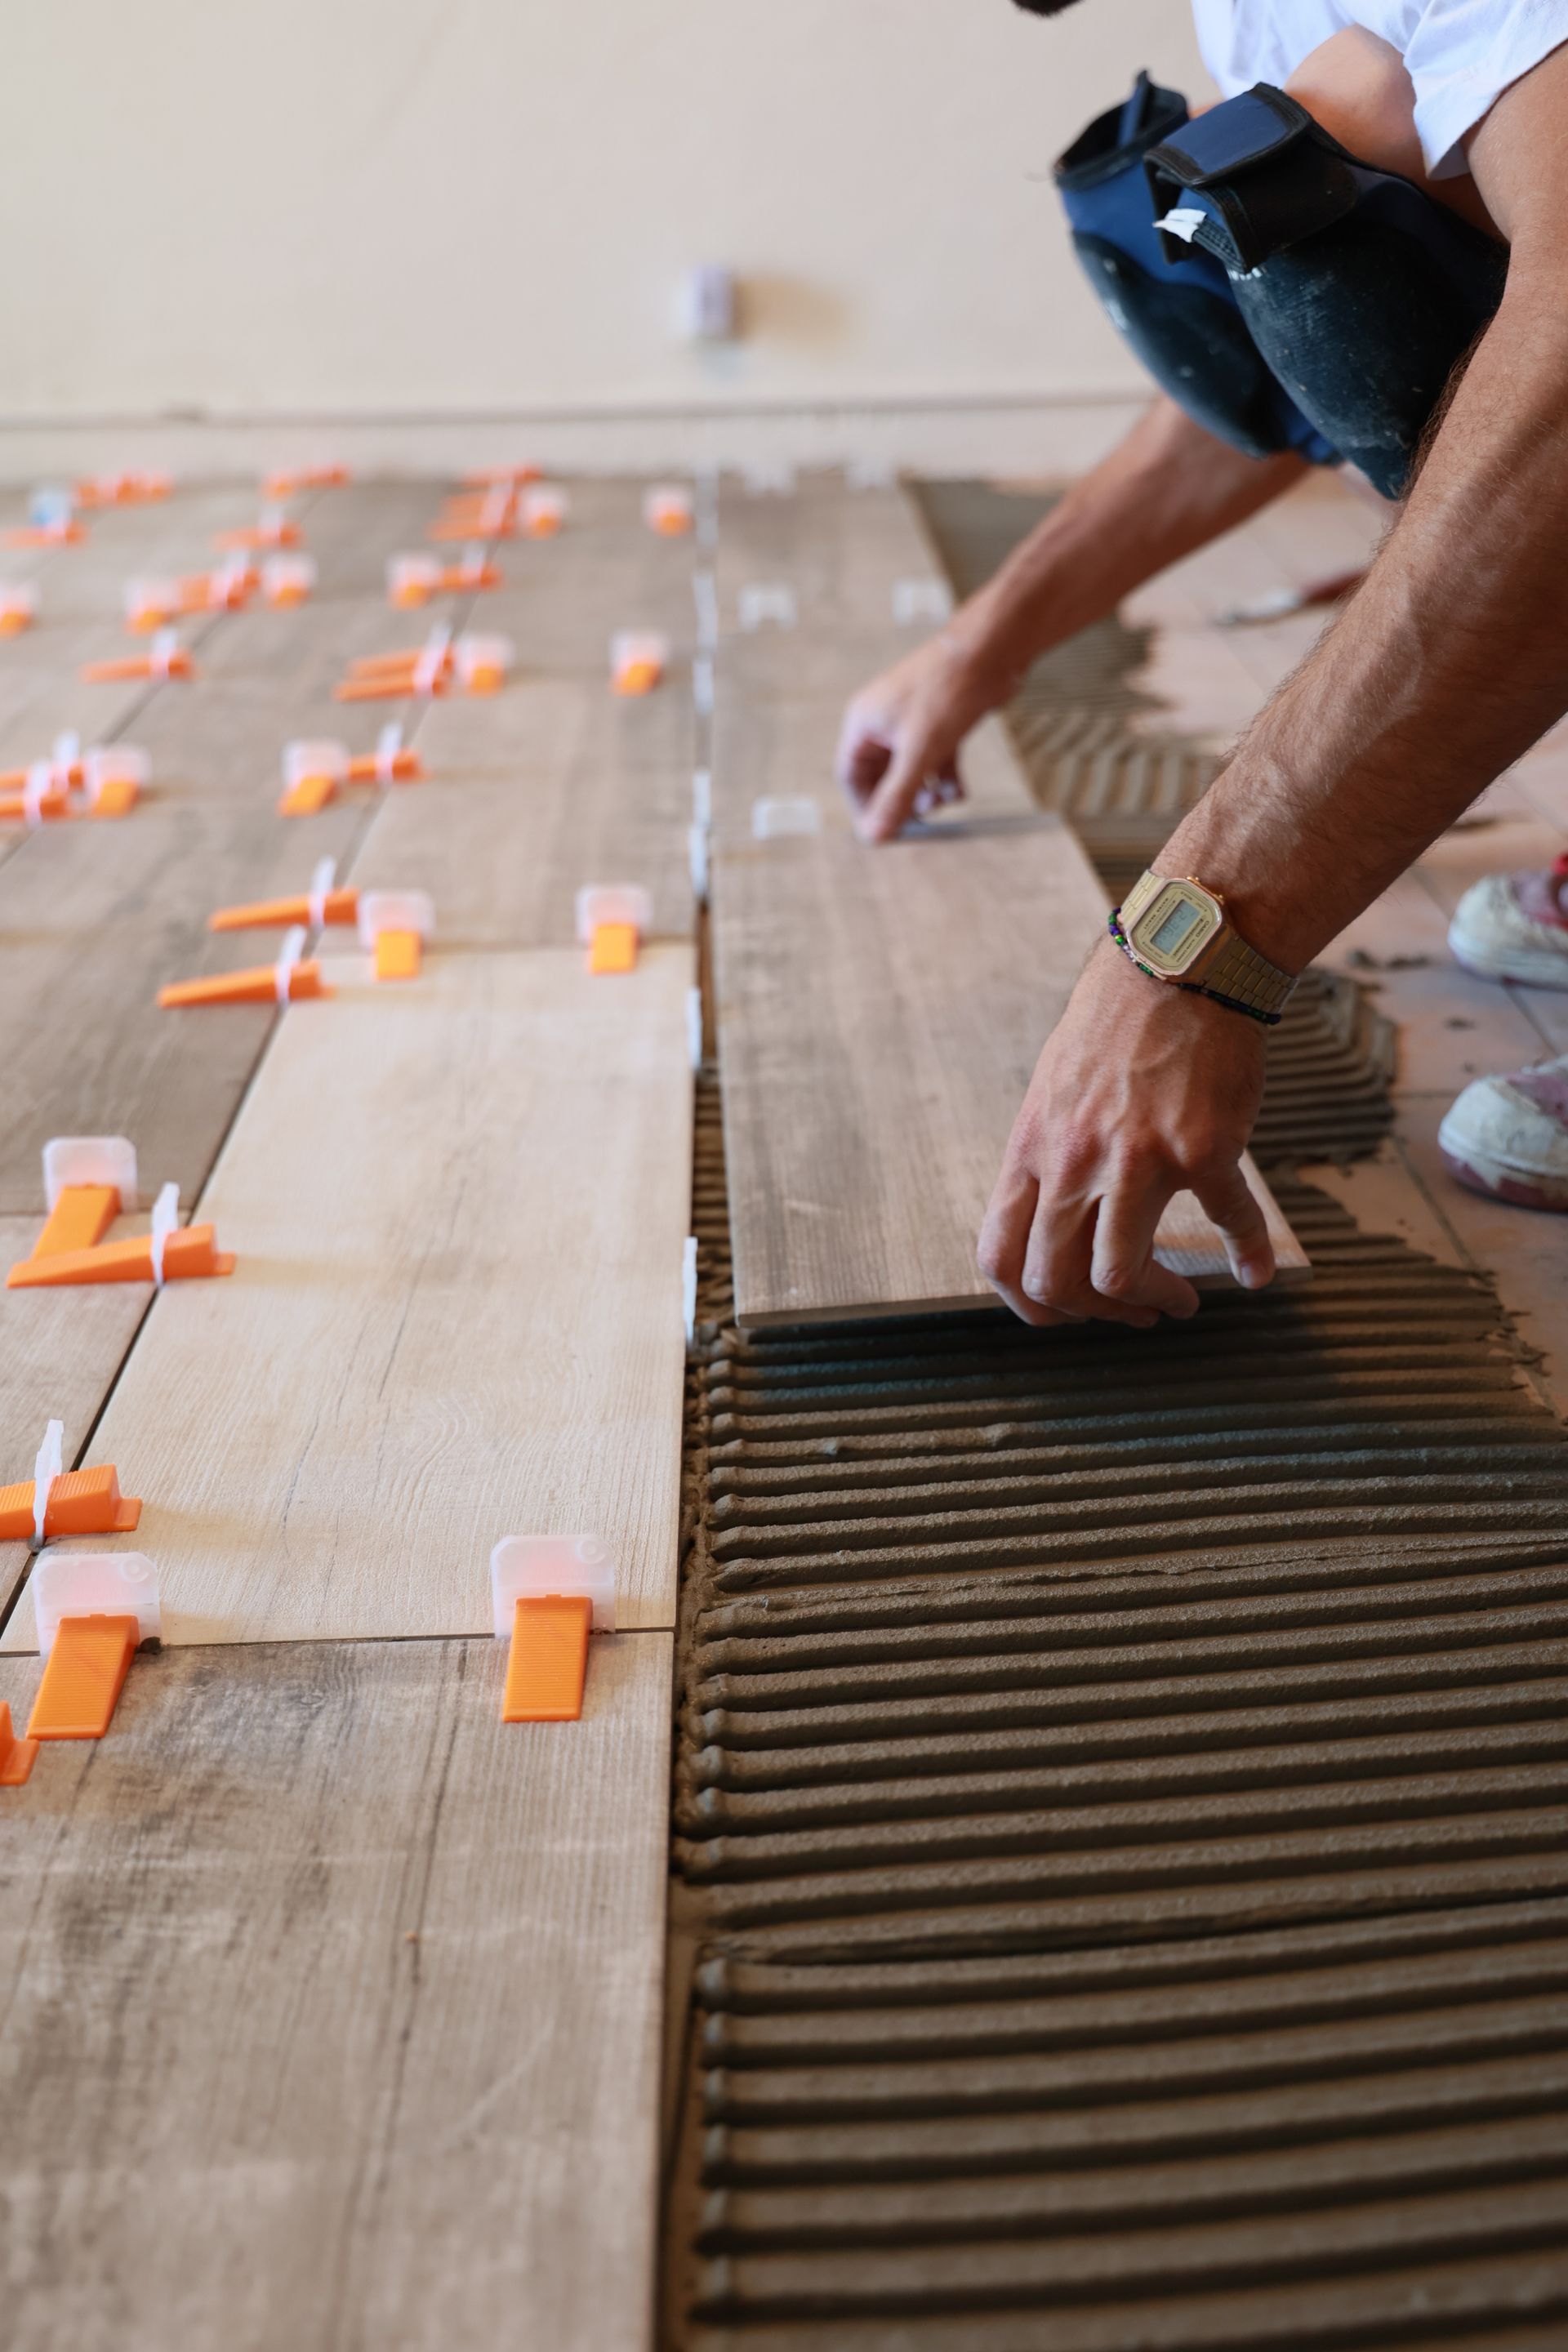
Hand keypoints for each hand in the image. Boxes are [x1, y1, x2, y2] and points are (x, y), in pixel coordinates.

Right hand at [836, 629, 1003, 841]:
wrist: (990, 651)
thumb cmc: (947, 692)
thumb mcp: (919, 753)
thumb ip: (896, 796)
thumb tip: (874, 836)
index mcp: (864, 723)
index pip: (851, 776)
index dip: (864, 807)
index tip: (884, 831)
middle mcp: (883, 722)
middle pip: (881, 776)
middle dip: (901, 800)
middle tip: (920, 820)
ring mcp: (912, 722)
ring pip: (911, 771)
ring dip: (927, 793)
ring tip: (945, 801)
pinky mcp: (940, 722)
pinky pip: (934, 760)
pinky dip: (945, 778)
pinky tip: (959, 791)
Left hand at [977, 940, 1274, 1327]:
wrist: (1178, 968)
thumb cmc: (1117, 1027)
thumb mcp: (1053, 1093)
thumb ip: (1048, 1159)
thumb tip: (1051, 1220)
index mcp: (1032, 1149)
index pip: (999, 1256)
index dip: (1027, 1304)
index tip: (1063, 1315)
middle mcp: (1075, 1161)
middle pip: (1054, 1280)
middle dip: (1092, 1316)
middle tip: (1129, 1312)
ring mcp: (1137, 1158)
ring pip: (1118, 1273)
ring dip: (1152, 1301)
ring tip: (1179, 1299)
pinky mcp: (1202, 1149)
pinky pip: (1228, 1221)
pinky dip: (1248, 1255)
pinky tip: (1256, 1270)